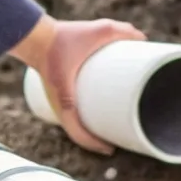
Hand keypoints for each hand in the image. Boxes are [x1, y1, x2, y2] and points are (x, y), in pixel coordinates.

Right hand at [11, 16, 145, 154]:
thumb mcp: (97, 30)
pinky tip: (89, 121)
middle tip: (115, 143)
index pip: (77, 132)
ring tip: (106, 134)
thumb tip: (143, 38)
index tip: (110, 150)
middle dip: (95, 142)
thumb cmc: (65, 35)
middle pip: (77, 133)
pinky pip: (68, 115)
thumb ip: (121, 31)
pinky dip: (78, 123)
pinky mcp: (55, 94)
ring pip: (72, 125)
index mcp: (65, 99)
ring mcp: (55, 101)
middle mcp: (58, 105)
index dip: (94, 144)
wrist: (37, 35)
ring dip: (87, 134)